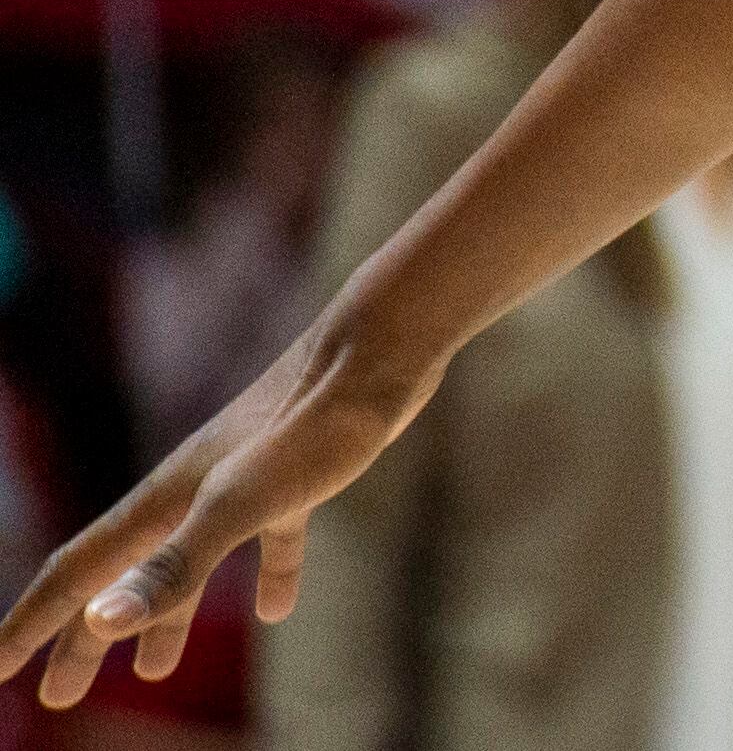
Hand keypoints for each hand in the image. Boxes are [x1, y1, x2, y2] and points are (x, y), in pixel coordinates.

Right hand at [0, 316, 434, 709]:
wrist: (383, 349)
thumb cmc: (315, 425)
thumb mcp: (243, 504)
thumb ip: (176, 563)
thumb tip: (104, 621)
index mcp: (164, 502)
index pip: (79, 573)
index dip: (33, 624)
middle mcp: (193, 492)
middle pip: (123, 579)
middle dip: (86, 641)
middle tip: (59, 698)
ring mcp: (247, 483)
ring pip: (189, 565)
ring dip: (165, 619)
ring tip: (154, 675)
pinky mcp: (303, 477)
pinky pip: (272, 540)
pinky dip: (267, 577)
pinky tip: (277, 610)